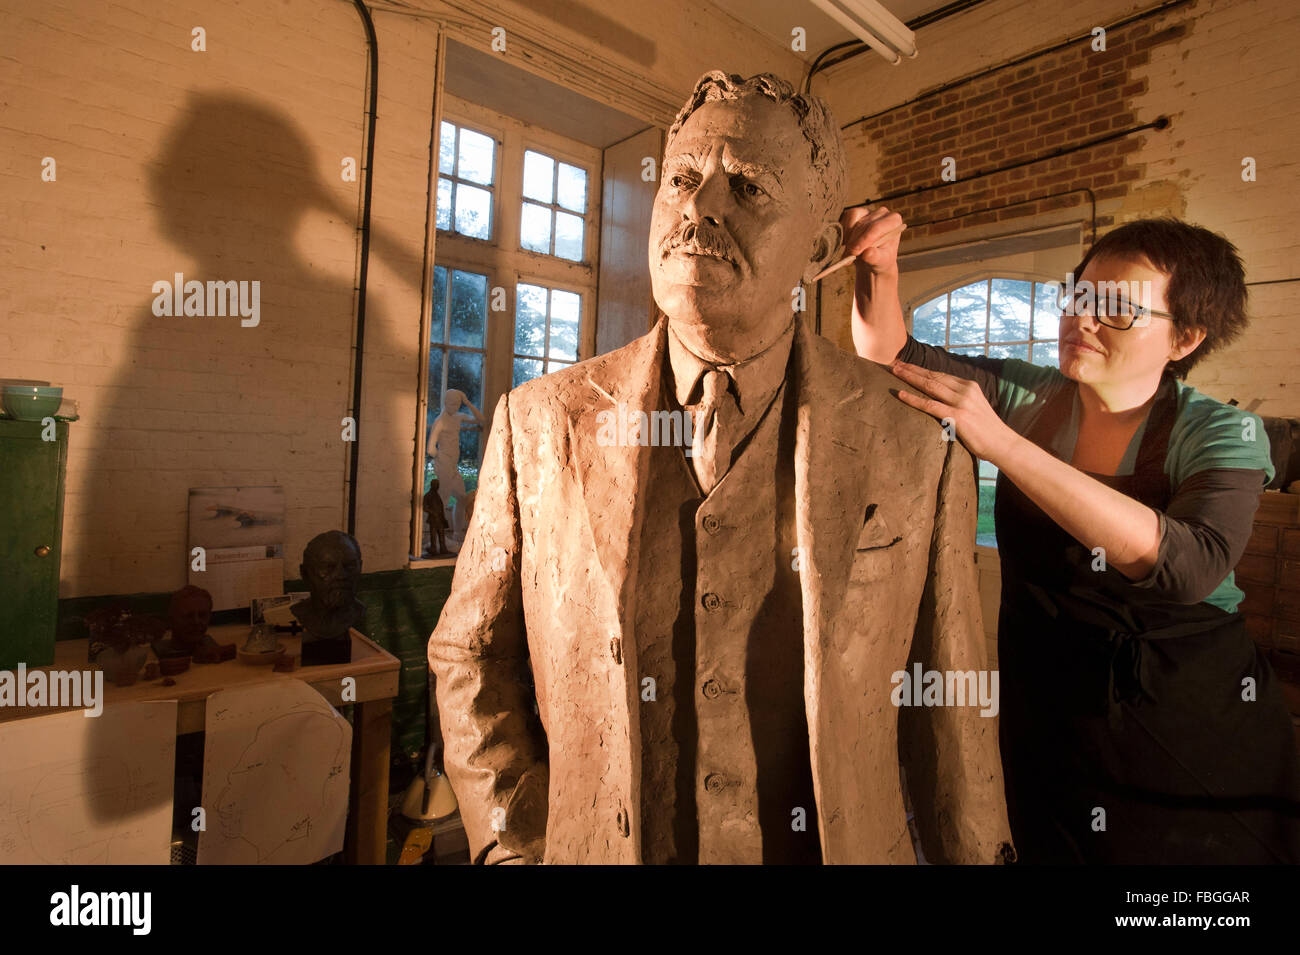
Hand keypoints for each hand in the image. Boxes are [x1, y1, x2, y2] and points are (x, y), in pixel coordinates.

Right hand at [840, 205, 905, 276]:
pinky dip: (845, 232)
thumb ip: (875, 257)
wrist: (873, 258)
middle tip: (848, 257)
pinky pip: (847, 219)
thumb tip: (867, 254)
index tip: (854, 252)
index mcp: (894, 221)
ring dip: (849, 239)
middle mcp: (883, 213)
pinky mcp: (857, 213)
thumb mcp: (881, 262)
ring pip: (854, 221)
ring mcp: (869, 211)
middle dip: (855, 242)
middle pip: (864, 225)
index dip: (864, 239)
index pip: (876, 228)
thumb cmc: (881, 260)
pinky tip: (847, 244)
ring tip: (849, 254)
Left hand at [890, 360, 1016, 464]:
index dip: (922, 369)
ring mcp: (961, 402)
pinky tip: (901, 394)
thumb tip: (943, 399)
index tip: (907, 364)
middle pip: (933, 376)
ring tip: (894, 371)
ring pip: (930, 386)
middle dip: (912, 369)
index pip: (941, 374)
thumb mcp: (974, 407)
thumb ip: (960, 400)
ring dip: (910, 377)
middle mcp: (965, 390)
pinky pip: (930, 405)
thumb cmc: (986, 430)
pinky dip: (914, 399)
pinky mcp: (957, 416)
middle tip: (895, 363)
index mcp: (969, 386)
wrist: (1002, 443)